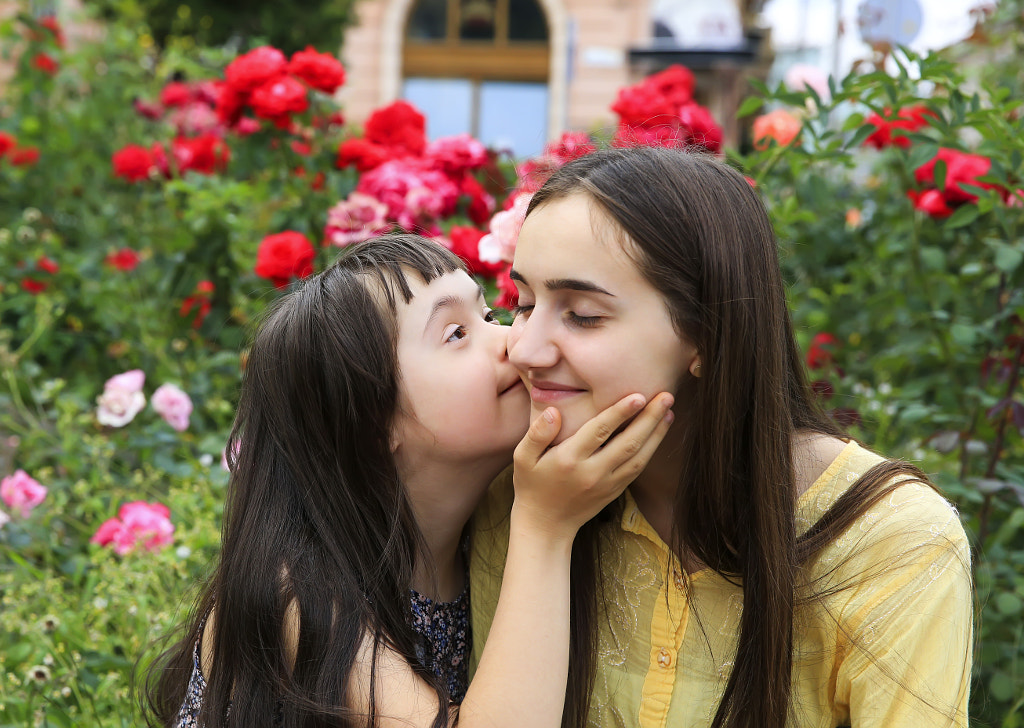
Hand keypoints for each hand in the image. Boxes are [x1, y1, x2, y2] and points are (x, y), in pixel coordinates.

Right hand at [511, 392, 674, 541]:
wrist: (546, 526)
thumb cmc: (532, 486)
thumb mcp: (523, 458)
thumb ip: (537, 433)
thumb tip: (554, 411)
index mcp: (569, 460)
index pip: (599, 432)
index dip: (620, 413)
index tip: (638, 395)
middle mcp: (592, 472)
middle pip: (627, 442)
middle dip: (649, 418)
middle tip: (666, 395)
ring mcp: (607, 484)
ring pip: (638, 457)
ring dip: (656, 433)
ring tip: (669, 410)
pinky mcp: (615, 490)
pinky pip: (637, 469)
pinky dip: (651, 449)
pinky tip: (659, 432)